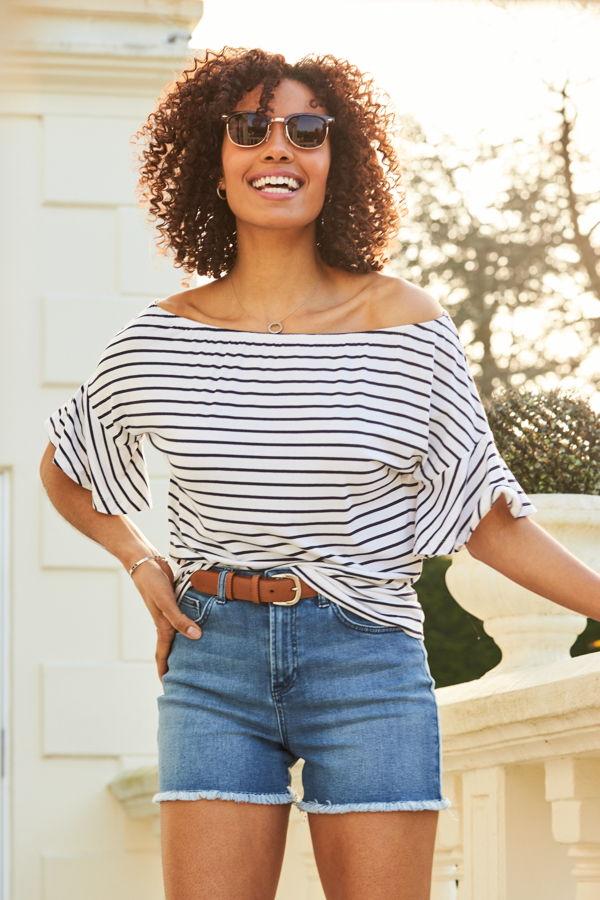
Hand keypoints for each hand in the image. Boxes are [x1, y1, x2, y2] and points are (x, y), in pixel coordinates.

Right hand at [131, 558, 201, 680]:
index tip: (166, 687)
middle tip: (186, 677)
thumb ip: (180, 619)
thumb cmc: (153, 582)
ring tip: (196, 655)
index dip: (164, 671)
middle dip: (176, 663)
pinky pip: (185, 617)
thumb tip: (196, 637)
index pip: (163, 654)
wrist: (146, 562)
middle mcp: (166, 621)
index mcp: (162, 626)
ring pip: (179, 632)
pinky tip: (201, 624)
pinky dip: (191, 624)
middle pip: (172, 647)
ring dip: (185, 643)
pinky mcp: (176, 600)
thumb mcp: (166, 602)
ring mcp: (171, 611)